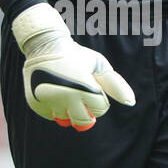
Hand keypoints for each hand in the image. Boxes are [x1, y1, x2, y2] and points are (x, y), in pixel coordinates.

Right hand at [12, 2, 135, 130]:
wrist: (44, 46)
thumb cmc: (76, 55)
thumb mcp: (98, 64)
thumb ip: (115, 84)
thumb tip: (130, 102)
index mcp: (86, 87)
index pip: (100, 110)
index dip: (99, 100)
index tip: (92, 88)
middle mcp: (67, 96)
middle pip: (84, 121)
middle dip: (86, 111)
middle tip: (81, 96)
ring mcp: (50, 101)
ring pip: (66, 119)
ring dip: (69, 108)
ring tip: (65, 91)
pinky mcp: (37, 104)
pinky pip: (52, 116)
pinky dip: (55, 108)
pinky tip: (54, 93)